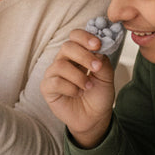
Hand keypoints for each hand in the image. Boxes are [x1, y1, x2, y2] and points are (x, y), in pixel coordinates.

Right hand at [40, 28, 115, 147]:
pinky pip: (55, 82)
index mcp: (78, 54)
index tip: (98, 45)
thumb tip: (97, 51)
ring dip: (79, 77)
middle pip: (67, 47)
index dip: (85, 37)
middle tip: (96, 68)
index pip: (75, 36)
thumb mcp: (106, 77)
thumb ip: (103, 62)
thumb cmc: (98, 96)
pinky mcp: (47, 88)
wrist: (94, 117)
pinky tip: (77, 93)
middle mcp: (64, 61)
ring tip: (88, 87)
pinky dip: (70, 88)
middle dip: (84, 56)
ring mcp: (54, 74)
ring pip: (60, 65)